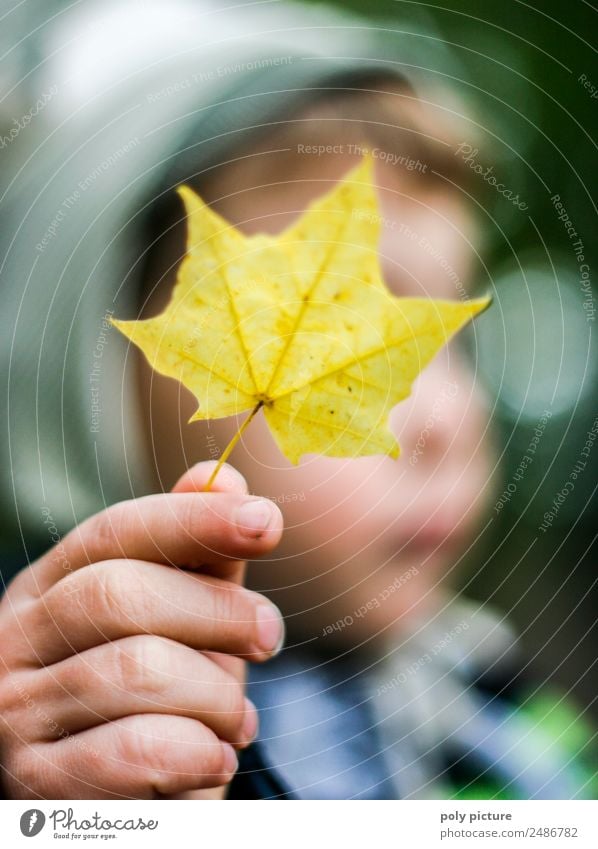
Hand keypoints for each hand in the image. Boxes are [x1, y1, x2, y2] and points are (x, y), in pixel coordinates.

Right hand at [0, 462, 283, 798]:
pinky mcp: (38, 784)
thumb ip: (198, 557)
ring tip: (239, 719)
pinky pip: (131, 749)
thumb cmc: (153, 699)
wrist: (114, 804)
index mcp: (50, 586)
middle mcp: (18, 640)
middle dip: (216, 611)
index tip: (267, 522)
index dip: (195, 519)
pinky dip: (195, 750)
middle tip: (268, 636)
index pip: (117, 531)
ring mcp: (18, 712)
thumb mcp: (179, 623)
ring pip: (136, 670)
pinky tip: (215, 756)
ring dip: (215, 695)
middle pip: (121, 593)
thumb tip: (225, 478)